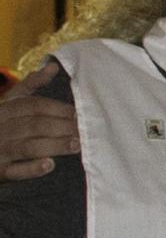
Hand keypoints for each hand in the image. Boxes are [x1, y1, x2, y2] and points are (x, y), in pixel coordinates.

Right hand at [0, 61, 81, 182]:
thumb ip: (29, 86)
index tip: (80, 113)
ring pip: (26, 147)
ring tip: (76, 144)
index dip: (58, 109)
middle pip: (33, 125)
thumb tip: (53, 66)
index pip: (32, 106)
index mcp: (2, 110)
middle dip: (61, 127)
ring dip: (54, 145)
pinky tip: (49, 165)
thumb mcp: (7, 103)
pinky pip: (14, 171)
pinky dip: (31, 169)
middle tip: (84, 131)